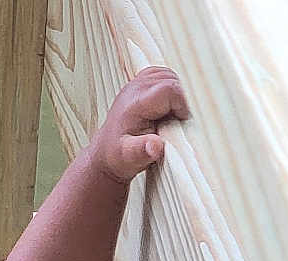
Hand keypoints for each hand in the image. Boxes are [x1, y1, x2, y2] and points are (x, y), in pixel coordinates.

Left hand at [93, 67, 189, 184]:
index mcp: (135, 103)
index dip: (181, 104)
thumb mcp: (130, 158)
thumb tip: (155, 146)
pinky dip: (169, 88)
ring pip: (168, 75)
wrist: (106, 151)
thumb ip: (143, 151)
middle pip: (171, 80)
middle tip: (171, 121)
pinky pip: (162, 75)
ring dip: (175, 93)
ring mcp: (136, 82)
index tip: (179, 121)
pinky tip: (164, 106)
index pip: (169, 89)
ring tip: (168, 114)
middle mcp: (134, 88)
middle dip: (179, 99)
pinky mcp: (139, 82)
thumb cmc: (119, 155)